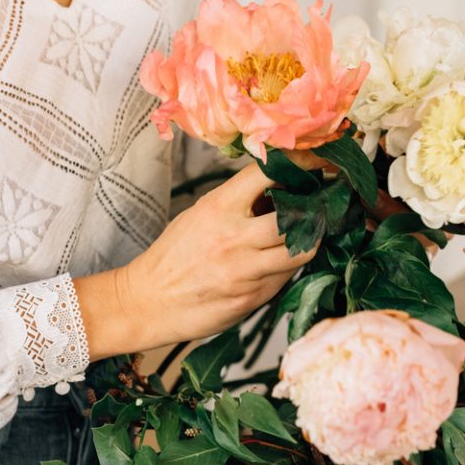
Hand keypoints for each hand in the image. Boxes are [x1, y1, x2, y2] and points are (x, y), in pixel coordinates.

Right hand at [74, 165, 315, 358]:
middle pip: (296, 216)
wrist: (147, 301)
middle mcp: (235, 237)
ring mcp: (245, 271)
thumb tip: (278, 190)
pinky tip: (278, 265)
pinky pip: (284, 279)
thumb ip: (237, 203)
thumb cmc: (173, 256)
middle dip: (312, 211)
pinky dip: (287, 269)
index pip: (267, 175)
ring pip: (300, 252)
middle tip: (316, 208)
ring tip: (303, 238)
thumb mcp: (199, 215)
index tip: (316, 163)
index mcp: (219, 208)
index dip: (298, 164)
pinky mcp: (252, 298)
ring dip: (307, 243)